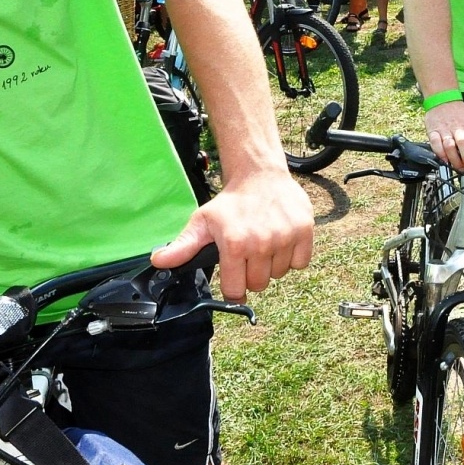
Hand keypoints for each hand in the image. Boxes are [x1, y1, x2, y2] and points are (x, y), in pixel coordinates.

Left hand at [151, 169, 314, 301]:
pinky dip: (293, 257)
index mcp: (235, 245)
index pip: (236, 290)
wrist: (259, 174)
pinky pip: (301, 262)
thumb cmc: (230, 202)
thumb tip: (159, 261)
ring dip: (272, 265)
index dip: (232, 286)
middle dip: (252, 275)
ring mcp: (285, 237)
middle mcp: (262, 243)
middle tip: (248, 254)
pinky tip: (282, 241)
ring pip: (280, 274)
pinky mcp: (305, 231)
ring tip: (265, 244)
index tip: (234, 275)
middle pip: (259, 284)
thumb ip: (183, 246)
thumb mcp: (202, 222)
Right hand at [425, 101, 463, 171]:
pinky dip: (440, 153)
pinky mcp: (433, 131)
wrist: (443, 100)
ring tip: (459, 167)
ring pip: (449, 146)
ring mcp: (445, 130)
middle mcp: (459, 129)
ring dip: (454, 159)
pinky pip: (435, 144)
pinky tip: (445, 159)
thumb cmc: (461, 113)